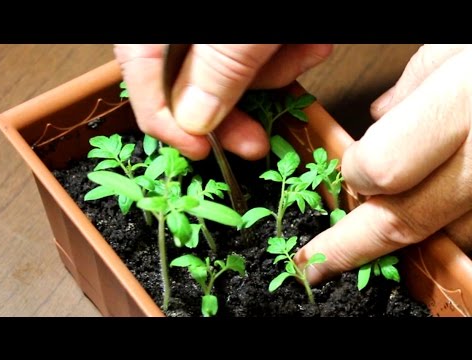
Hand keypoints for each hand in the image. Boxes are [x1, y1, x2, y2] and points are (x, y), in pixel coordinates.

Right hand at [114, 44, 332, 159]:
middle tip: (256, 143)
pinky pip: (255, 53)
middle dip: (234, 110)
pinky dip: (284, 54)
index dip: (165, 122)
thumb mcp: (240, 31)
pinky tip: (310, 44)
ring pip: (232, 69)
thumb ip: (217, 67)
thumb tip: (192, 122)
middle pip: (189, 80)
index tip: (198, 153)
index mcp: (159, 25)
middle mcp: (184, 31)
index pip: (140, 73)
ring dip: (273, 72)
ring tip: (307, 50)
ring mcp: (215, 36)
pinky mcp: (243, 38)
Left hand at [295, 44, 471, 284]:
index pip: (380, 170)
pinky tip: (451, 207)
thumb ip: (413, 85)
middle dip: (351, 246)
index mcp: (466, 104)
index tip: (353, 167)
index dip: (357, 172)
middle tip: (318, 261)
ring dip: (418, 230)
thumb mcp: (458, 46)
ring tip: (409, 206)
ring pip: (449, 237)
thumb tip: (380, 114)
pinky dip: (460, 229)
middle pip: (405, 220)